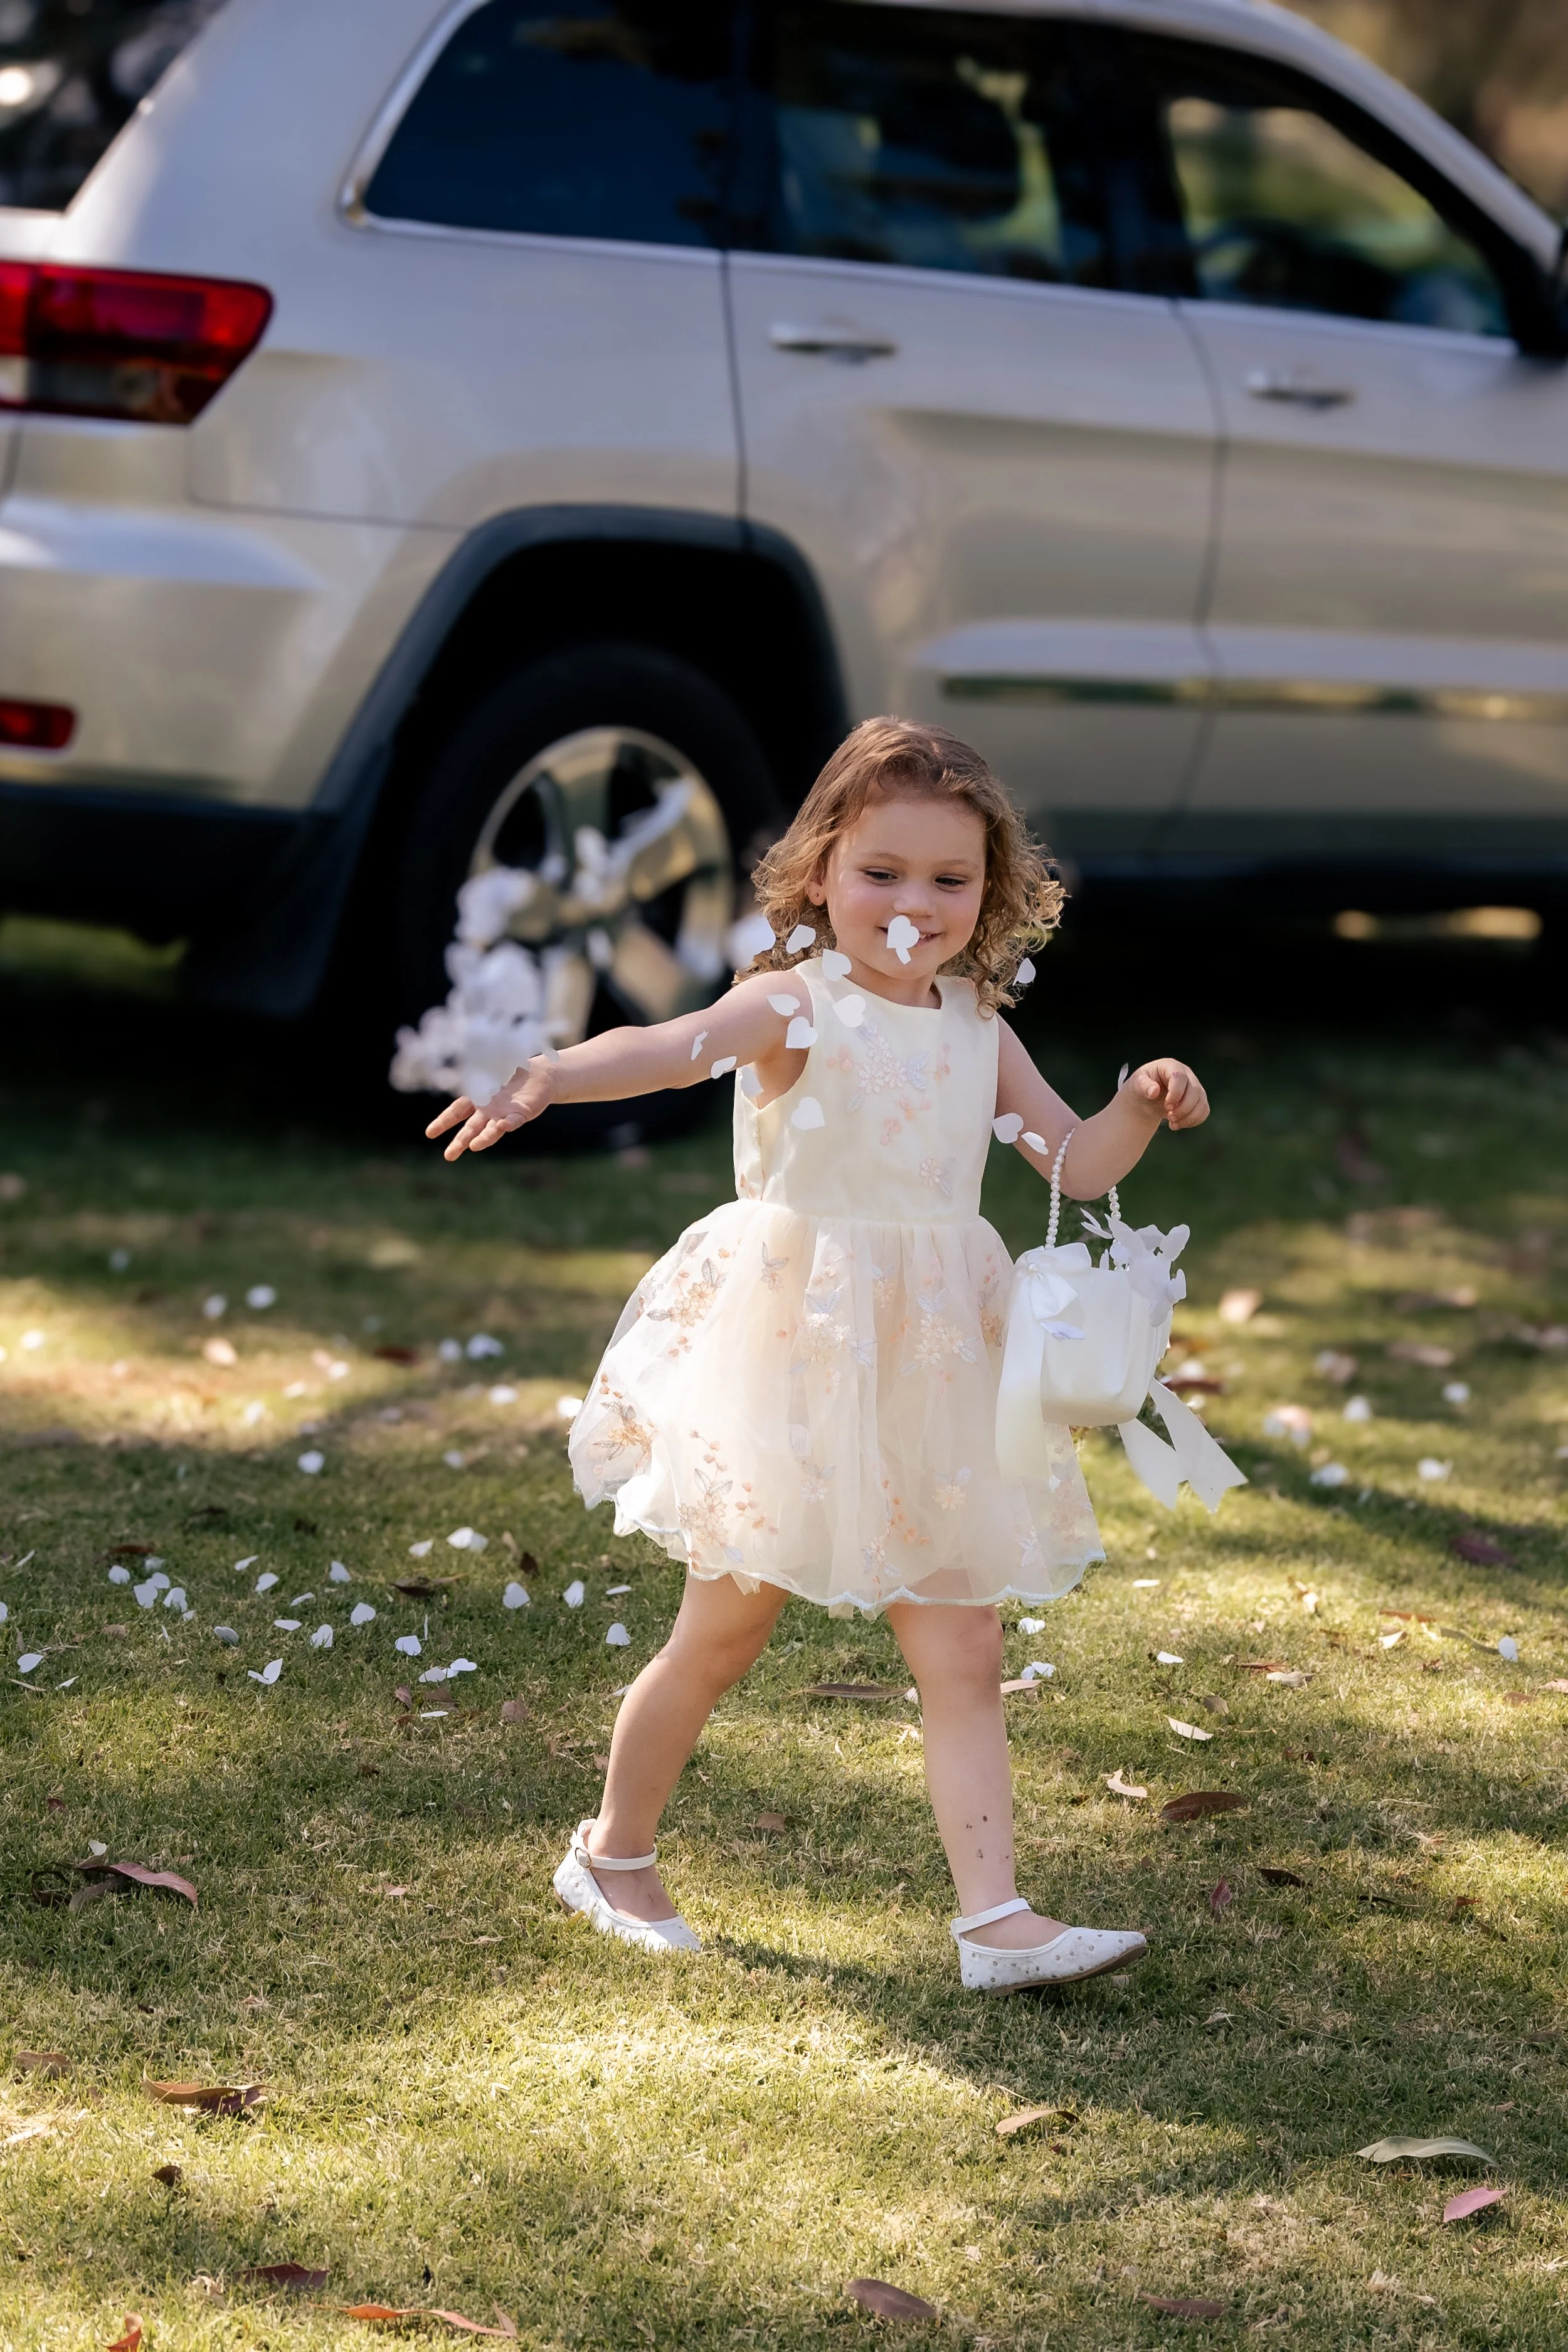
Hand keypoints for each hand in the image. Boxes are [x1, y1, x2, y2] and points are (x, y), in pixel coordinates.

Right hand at [425, 1059, 554, 1159]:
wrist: (538, 1077)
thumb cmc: (511, 1075)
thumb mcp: (490, 1071)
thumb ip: (476, 1075)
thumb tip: (458, 1059)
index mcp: (477, 1101)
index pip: (457, 1112)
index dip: (443, 1122)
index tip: (429, 1134)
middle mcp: (488, 1112)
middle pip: (471, 1128)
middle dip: (460, 1141)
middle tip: (449, 1156)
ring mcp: (504, 1114)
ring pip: (491, 1129)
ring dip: (484, 1138)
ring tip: (474, 1147)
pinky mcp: (521, 1114)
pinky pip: (514, 1120)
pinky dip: (509, 1123)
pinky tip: (502, 1125)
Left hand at [1126, 1058, 1207, 1130]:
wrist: (1147, 1098)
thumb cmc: (1141, 1086)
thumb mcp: (1137, 1083)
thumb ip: (1143, 1085)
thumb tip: (1154, 1091)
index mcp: (1171, 1066)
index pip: (1180, 1077)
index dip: (1176, 1093)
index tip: (1167, 1106)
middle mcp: (1187, 1075)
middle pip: (1194, 1090)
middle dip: (1183, 1108)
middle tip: (1170, 1117)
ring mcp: (1194, 1087)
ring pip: (1201, 1102)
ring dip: (1189, 1117)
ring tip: (1172, 1123)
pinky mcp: (1198, 1100)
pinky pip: (1204, 1111)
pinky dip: (1193, 1120)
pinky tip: (1179, 1124)